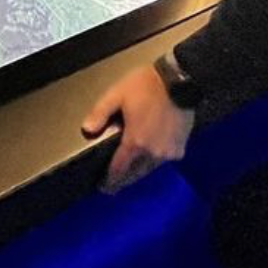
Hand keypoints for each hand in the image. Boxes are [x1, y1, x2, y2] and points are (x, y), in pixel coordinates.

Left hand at [81, 65, 194, 192]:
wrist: (179, 80)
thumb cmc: (146, 86)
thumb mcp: (117, 94)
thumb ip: (100, 113)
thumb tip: (86, 130)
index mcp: (135, 143)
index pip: (119, 170)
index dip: (110, 180)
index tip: (103, 187)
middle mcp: (152, 154)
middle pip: (135, 174)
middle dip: (123, 180)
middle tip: (114, 182)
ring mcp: (168, 153)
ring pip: (149, 169)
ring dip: (138, 171)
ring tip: (129, 169)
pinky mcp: (180, 148)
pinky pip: (163, 161)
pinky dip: (153, 161)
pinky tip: (148, 156)